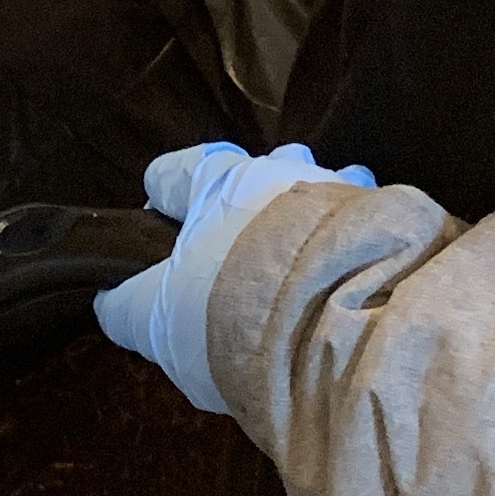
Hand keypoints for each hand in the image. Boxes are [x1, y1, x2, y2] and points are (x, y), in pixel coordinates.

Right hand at [94, 140, 373, 415]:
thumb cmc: (229, 313)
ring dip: (302, 220)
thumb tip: (111, 299)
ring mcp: (335, 187)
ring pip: (309, 191)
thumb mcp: (159, 324)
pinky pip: (356, 220)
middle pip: (248, 176)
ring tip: (300, 268)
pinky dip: (347, 244)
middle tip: (236, 257)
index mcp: (214, 181)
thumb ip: (129, 307)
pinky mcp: (383, 217)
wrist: (337, 328)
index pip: (174, 173)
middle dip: (241, 206)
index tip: (160, 230)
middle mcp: (276, 168)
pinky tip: (347, 281)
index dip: (162, 201)